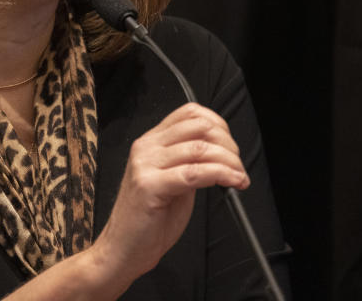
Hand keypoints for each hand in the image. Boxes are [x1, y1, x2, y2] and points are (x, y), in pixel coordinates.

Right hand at [90, 102, 249, 282]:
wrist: (123, 250)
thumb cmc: (149, 219)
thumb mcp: (172, 180)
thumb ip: (189, 161)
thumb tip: (222, 152)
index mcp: (151, 141)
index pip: (190, 112)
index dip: (218, 124)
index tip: (231, 145)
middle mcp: (146, 147)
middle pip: (199, 126)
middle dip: (228, 144)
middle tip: (238, 165)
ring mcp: (145, 165)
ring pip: (200, 148)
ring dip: (229, 162)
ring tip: (239, 177)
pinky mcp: (149, 185)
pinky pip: (195, 172)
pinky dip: (221, 174)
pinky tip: (232, 182)